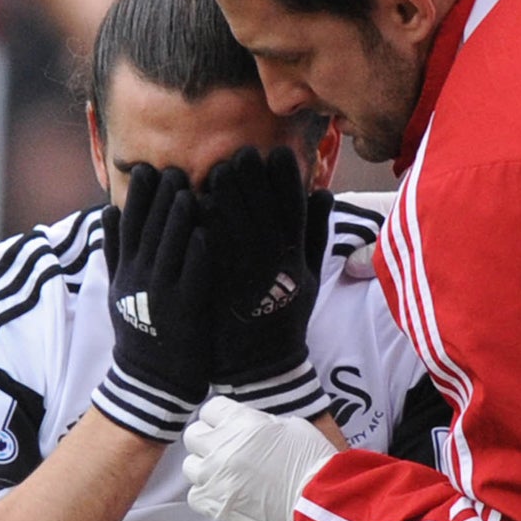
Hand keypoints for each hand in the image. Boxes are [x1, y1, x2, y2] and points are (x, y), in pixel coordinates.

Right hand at [93, 166, 214, 441]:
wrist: (152, 382)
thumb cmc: (142, 332)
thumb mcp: (120, 290)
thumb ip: (116, 252)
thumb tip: (107, 212)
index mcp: (125, 272)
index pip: (127, 225)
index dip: (136, 197)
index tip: (146, 168)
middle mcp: (138, 279)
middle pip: (146, 230)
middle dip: (158, 198)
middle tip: (172, 168)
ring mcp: (160, 295)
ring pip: (168, 249)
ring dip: (177, 219)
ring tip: (188, 190)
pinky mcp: (184, 312)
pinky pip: (190, 277)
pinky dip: (196, 254)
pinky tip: (205, 233)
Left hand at [182, 395, 336, 520]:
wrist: (317, 504)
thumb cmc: (313, 463)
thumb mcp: (292, 426)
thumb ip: (262, 424)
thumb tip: (252, 428)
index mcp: (240, 421)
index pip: (210, 409)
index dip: (219, 418)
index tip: (227, 427)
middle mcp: (221, 446)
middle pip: (193, 435)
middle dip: (207, 441)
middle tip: (225, 450)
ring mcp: (214, 477)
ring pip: (190, 466)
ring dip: (205, 468)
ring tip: (226, 475)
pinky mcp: (214, 505)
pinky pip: (194, 495)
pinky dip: (207, 495)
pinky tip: (226, 495)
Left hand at [202, 146, 327, 412]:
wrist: (262, 366)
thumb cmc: (286, 318)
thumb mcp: (311, 277)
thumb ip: (316, 233)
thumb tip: (323, 192)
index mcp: (298, 258)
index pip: (295, 209)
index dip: (285, 180)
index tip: (275, 154)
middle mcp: (277, 264)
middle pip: (265, 212)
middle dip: (253, 181)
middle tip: (240, 154)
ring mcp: (249, 276)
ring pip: (239, 228)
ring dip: (228, 198)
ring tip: (217, 171)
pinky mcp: (224, 288)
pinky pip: (215, 251)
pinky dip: (207, 227)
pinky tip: (197, 206)